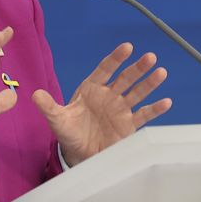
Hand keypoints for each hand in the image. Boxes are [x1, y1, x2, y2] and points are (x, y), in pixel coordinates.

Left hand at [32, 43, 170, 166]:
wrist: (79, 154)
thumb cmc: (69, 132)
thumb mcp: (57, 120)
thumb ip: (48, 107)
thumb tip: (33, 95)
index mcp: (92, 88)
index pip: (105, 69)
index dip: (116, 58)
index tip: (127, 47)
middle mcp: (109, 95)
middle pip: (125, 78)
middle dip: (137, 68)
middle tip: (150, 57)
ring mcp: (120, 109)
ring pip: (137, 93)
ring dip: (149, 83)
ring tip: (161, 72)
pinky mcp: (128, 125)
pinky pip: (143, 115)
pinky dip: (155, 109)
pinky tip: (166, 102)